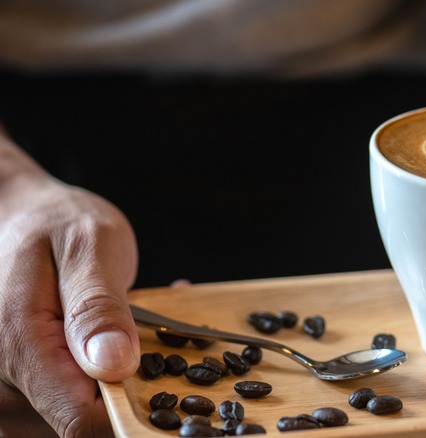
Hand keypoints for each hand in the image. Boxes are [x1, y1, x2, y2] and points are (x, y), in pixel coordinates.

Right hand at [0, 162, 139, 435]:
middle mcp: (4, 380)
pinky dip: (100, 389)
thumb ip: (99, 307)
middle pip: (82, 427)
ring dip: (116, 389)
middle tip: (150, 335)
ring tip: (133, 330)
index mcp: (20, 346)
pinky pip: (69, 408)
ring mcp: (9, 389)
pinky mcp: (23, 389)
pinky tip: (115, 348)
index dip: (128, 419)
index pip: (79, 422)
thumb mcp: (90, 247)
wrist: (26, 218)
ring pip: (78, 421)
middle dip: (130, 393)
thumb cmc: (58, 224)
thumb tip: (114, 366)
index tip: (166, 395)